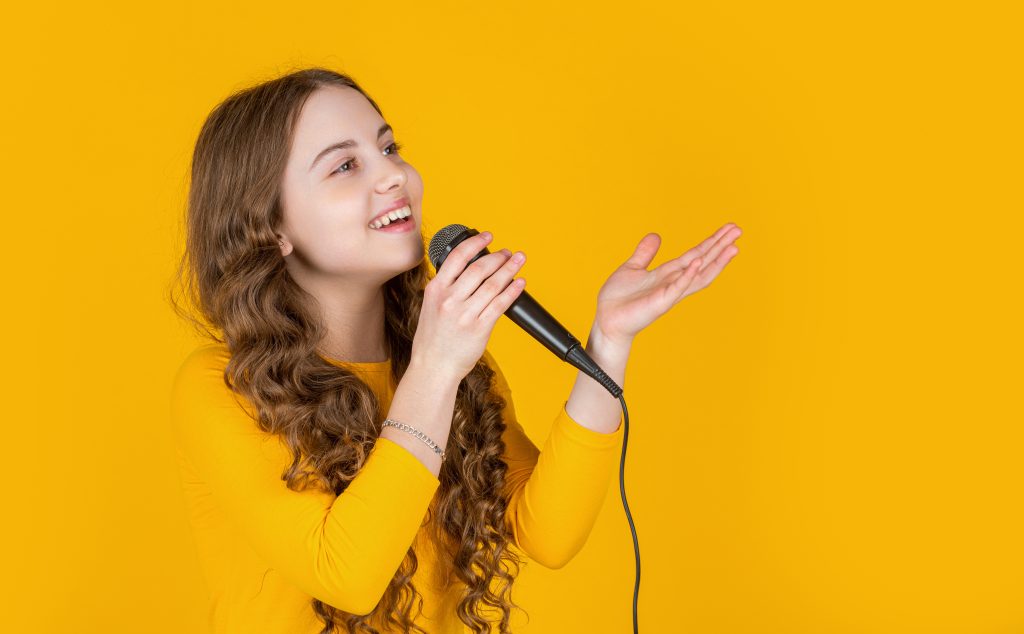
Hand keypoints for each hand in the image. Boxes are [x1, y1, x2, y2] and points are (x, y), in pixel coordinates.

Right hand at [412, 232, 527, 380]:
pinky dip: (512, 291)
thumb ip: (445, 288)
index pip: (457, 257)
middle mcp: (450, 299)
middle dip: (498, 257)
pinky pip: (500, 304)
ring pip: (493, 284)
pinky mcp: (479, 328)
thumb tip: (467, 270)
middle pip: (479, 268)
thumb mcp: (430, 306)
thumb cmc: (432, 339)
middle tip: (508, 253)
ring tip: (518, 261)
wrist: (433, 367)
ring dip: (509, 269)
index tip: (487, 237)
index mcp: (436, 290)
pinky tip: (520, 283)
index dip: (475, 243)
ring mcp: (465, 314)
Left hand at [592, 223, 741, 345]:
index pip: (696, 255)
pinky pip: (677, 287)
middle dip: (720, 246)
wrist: (606, 320)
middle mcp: (673, 283)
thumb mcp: (632, 268)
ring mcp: (669, 293)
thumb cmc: (618, 299)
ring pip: (698, 275)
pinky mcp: (660, 302)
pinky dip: (688, 275)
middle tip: (738, 230)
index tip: (728, 229)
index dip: (712, 242)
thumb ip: (646, 253)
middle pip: (703, 261)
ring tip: (732, 247)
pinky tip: (697, 262)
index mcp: (668, 274)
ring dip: (716, 261)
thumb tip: (656, 235)